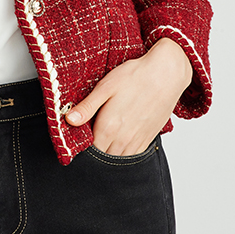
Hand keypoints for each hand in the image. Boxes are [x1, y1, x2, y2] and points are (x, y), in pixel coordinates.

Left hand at [65, 37, 192, 155]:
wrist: (166, 74)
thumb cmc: (134, 76)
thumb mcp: (105, 87)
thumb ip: (87, 107)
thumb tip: (69, 120)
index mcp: (108, 127)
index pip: (89, 149)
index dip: (82, 145)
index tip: (78, 136)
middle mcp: (122, 139)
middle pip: (103, 157)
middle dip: (94, 151)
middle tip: (90, 137)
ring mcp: (137, 141)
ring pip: (118, 159)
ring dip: (109, 154)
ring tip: (104, 139)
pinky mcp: (148, 138)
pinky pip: (133, 156)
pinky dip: (124, 153)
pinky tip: (119, 141)